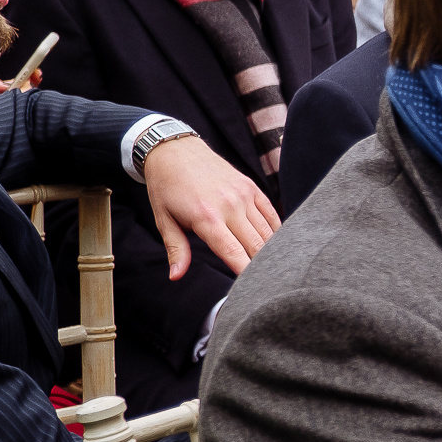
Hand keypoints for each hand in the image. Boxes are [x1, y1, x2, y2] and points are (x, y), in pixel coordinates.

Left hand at [142, 135, 279, 279]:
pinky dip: (275, 232)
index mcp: (207, 217)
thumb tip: (176, 276)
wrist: (175, 150)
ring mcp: (244, 195)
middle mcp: (230, 206)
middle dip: (263, 268)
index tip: (254, 291)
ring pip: (268, 232)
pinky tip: (275, 246)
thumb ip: (176, 249)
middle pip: (256, 246)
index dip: (246, 274)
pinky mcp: (251, 187)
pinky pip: (271, 214)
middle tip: (267, 285)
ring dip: (272, 252)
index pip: (234, 253)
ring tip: (277, 270)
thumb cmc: (166, 187)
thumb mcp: (164, 219)